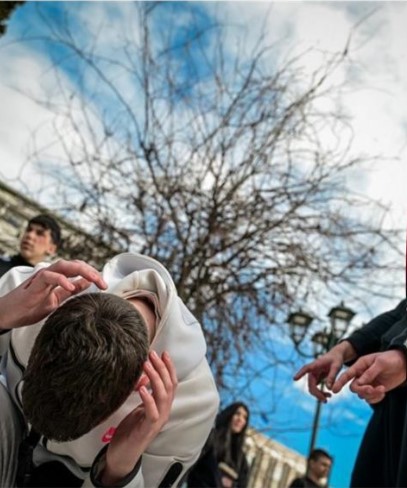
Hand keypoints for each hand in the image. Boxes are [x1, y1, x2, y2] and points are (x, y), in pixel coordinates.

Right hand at [0, 259, 106, 328]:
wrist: (7, 315)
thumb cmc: (29, 307)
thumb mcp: (56, 300)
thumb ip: (71, 291)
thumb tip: (88, 283)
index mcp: (58, 277)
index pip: (79, 269)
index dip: (93, 274)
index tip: (104, 285)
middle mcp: (51, 274)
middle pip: (75, 265)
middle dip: (92, 271)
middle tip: (104, 283)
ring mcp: (42, 277)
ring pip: (64, 265)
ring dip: (81, 270)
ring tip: (94, 279)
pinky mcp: (34, 284)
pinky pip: (49, 276)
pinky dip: (61, 280)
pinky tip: (71, 287)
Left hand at [102, 350, 177, 483]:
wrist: (122, 456)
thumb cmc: (130, 430)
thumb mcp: (138, 408)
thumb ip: (145, 393)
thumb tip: (144, 376)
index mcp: (163, 406)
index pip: (171, 382)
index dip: (169, 367)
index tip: (163, 352)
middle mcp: (164, 412)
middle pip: (169, 386)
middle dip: (162, 367)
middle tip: (153, 353)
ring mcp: (157, 421)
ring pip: (163, 395)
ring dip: (155, 378)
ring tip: (146, 364)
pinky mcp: (147, 430)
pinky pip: (152, 412)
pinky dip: (148, 398)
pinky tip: (142, 388)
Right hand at [293, 341, 355, 401]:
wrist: (336, 357)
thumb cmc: (336, 360)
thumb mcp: (337, 367)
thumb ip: (332, 376)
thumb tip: (328, 388)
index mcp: (315, 365)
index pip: (306, 368)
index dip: (300, 373)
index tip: (294, 378)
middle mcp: (312, 371)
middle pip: (310, 384)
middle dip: (317, 394)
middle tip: (325, 401)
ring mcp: (313, 375)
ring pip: (312, 388)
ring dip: (318, 395)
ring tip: (328, 399)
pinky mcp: (316, 379)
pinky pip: (315, 389)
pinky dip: (321, 393)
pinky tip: (328, 395)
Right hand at [332, 350, 406, 403]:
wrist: (403, 364)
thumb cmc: (391, 358)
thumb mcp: (380, 363)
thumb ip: (370, 372)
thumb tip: (360, 382)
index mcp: (360, 365)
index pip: (347, 374)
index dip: (340, 382)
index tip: (334, 389)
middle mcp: (362, 375)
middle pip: (354, 387)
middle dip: (362, 390)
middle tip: (372, 389)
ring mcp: (368, 383)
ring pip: (362, 394)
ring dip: (372, 395)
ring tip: (382, 389)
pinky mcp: (375, 389)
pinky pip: (371, 399)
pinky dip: (376, 398)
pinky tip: (383, 392)